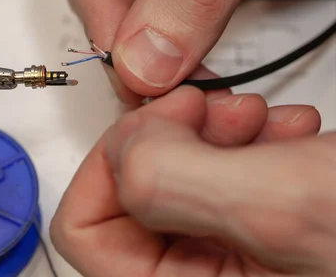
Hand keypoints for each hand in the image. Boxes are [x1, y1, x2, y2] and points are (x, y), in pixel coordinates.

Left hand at [49, 85, 335, 275]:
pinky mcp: (265, 234)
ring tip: (262, 119)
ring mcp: (235, 263)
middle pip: (128, 198)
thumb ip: (173, 180)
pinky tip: (285, 129)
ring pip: (173, 179)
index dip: (107, 165)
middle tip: (213, 111)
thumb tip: (123, 147)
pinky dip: (244, 142)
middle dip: (166, 139)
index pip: (84, 233)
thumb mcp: (287, 207)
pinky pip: (220, 179)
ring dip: (208, 133)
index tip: (156, 124)